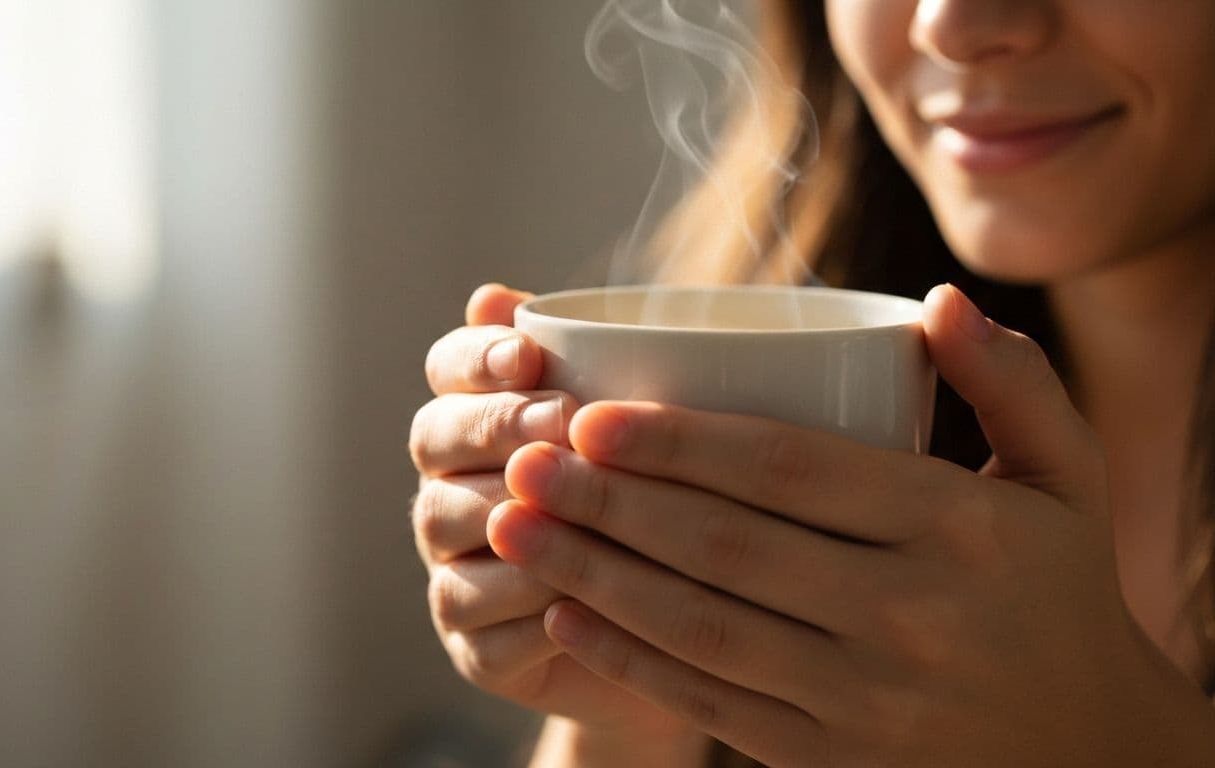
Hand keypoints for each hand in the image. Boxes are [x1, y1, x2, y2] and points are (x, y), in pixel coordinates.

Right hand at [409, 284, 704, 752]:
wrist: (684, 636)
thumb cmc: (661, 508)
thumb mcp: (651, 432)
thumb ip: (598, 364)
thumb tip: (503, 294)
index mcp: (479, 419)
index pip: (448, 366)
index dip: (479, 356)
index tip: (529, 351)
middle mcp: (449, 485)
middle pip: (434, 436)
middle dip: (497, 424)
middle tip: (561, 418)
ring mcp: (454, 565)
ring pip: (447, 522)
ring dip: (509, 509)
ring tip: (575, 502)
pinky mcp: (474, 645)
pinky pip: (479, 615)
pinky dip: (524, 600)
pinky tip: (578, 589)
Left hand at [489, 284, 1214, 765]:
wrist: (1087, 753)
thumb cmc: (1057, 592)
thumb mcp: (1067, 479)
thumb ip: (1012, 382)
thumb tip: (940, 298)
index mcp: (957, 529)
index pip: (790, 471)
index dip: (679, 442)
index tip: (590, 413)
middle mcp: (909, 617)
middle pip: (725, 547)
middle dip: (609, 501)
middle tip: (522, 459)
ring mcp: (866, 701)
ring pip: (701, 629)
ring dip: (593, 576)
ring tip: (514, 527)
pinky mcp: (830, 760)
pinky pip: (712, 706)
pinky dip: (630, 662)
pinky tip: (566, 615)